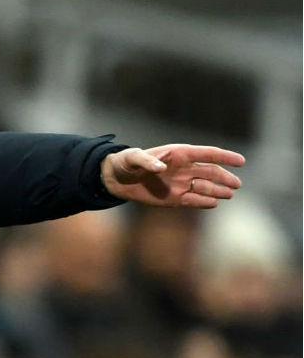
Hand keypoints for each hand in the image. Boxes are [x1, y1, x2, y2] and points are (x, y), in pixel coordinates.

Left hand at [101, 144, 244, 207]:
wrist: (117, 180)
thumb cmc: (125, 162)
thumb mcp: (132, 158)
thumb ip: (146, 161)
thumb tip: (160, 168)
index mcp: (179, 154)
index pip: (207, 154)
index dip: (225, 157)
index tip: (241, 161)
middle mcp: (185, 168)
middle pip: (211, 172)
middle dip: (225, 178)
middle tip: (237, 185)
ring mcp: (182, 183)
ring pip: (206, 187)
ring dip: (217, 190)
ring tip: (229, 194)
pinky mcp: (176, 198)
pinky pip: (194, 200)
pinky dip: (203, 202)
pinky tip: (213, 203)